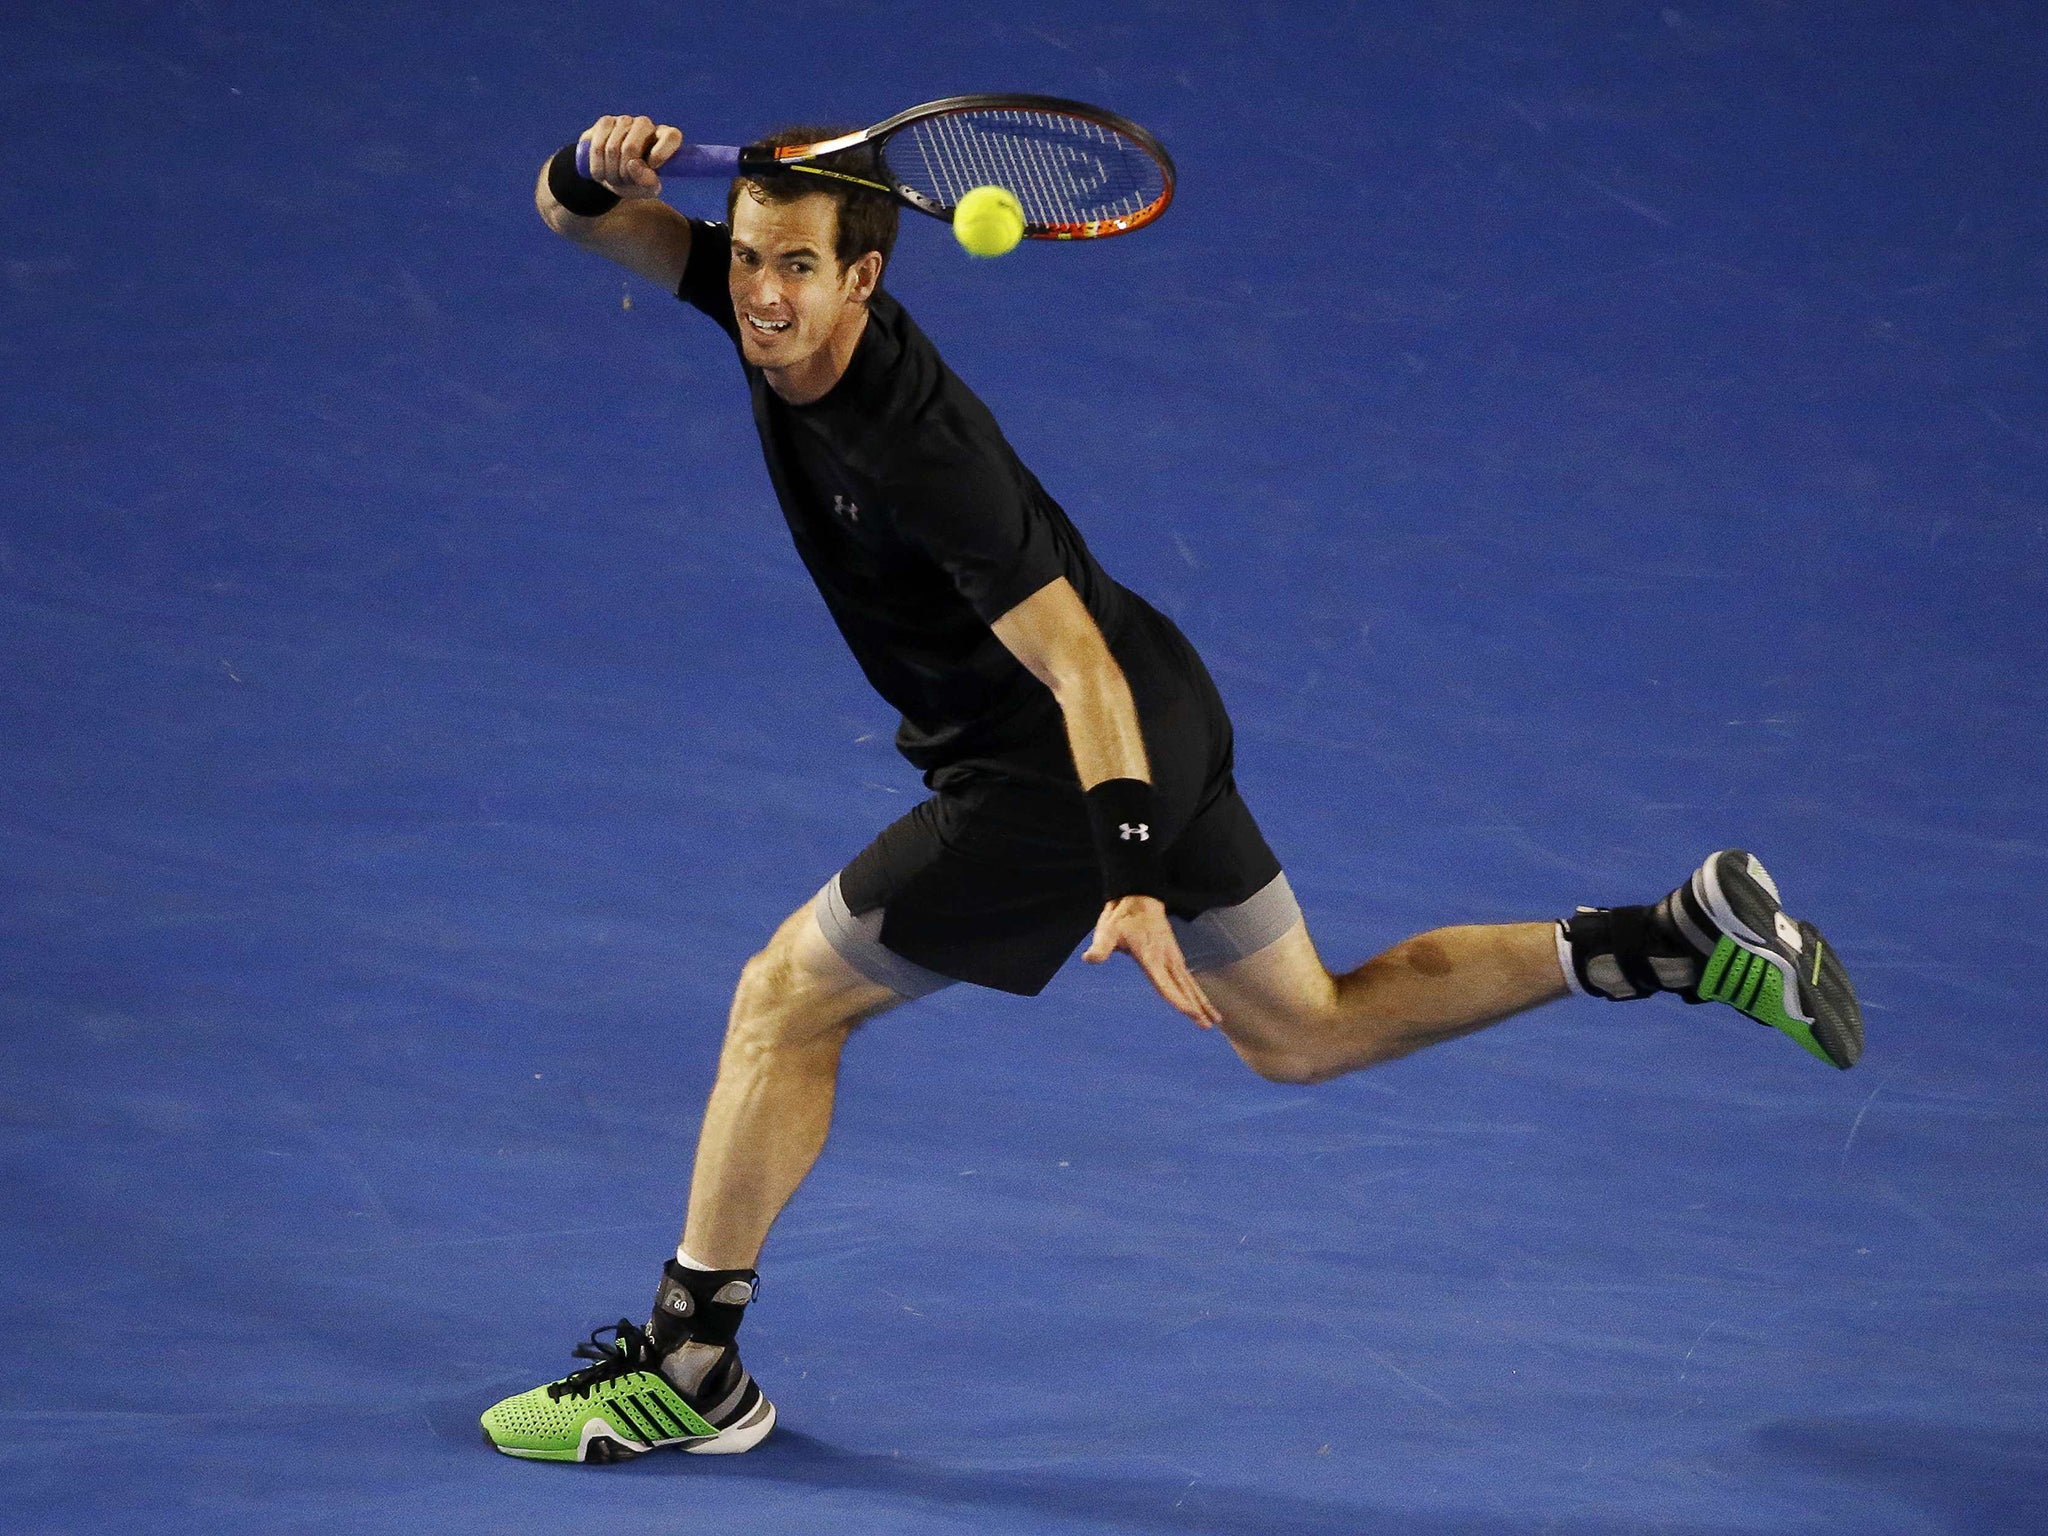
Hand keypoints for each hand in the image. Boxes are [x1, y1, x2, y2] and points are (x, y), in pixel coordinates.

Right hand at [581, 114, 683, 198]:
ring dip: (610, 172)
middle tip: (624, 182)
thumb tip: (634, 165)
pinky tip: (600, 172)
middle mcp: (647, 125)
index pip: (672, 137)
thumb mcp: (646, 189)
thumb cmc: (636, 181)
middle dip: (623, 172)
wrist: (611, 175)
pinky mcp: (606, 122)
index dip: (661, 153)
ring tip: (613, 179)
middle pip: (631, 147)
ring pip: (612, 148)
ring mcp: (625, 121)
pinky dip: (597, 165)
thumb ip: (648, 183)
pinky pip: (598, 144)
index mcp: (666, 139)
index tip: (651, 167)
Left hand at [1084, 895, 1222, 1028]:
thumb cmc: (1122, 917)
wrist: (1141, 898)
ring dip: (1202, 1002)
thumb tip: (1089, 958)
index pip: (1166, 984)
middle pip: (1183, 988)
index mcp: (1151, 957)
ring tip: (1215, 1021)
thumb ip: (1101, 947)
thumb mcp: (1108, 930)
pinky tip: (1204, 1005)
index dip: (1178, 1000)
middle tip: (1207, 1026)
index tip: (1191, 1013)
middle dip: (1196, 1007)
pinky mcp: (1175, 956)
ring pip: (1190, 985)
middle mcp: (1166, 959)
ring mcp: (1173, 958)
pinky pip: (1188, 979)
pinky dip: (1198, 993)